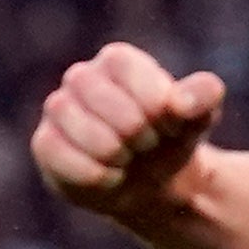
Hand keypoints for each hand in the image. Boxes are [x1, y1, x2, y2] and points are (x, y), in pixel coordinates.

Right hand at [34, 40, 227, 225]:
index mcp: (118, 62)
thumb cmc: (172, 141)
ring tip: (128, 161)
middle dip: (130, 127)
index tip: (168, 126)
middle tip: (147, 145)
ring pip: (66, 113)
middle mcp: (82, 77)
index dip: (150, 102)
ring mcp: (59, 109)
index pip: (122, 65)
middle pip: (91, 87)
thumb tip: (181, 103)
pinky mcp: (46, 144)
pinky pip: (54, 151)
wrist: (154, 186)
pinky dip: (91, 173)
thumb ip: (202, 98)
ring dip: (110, 149)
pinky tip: (110, 178)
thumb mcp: (199, 118)